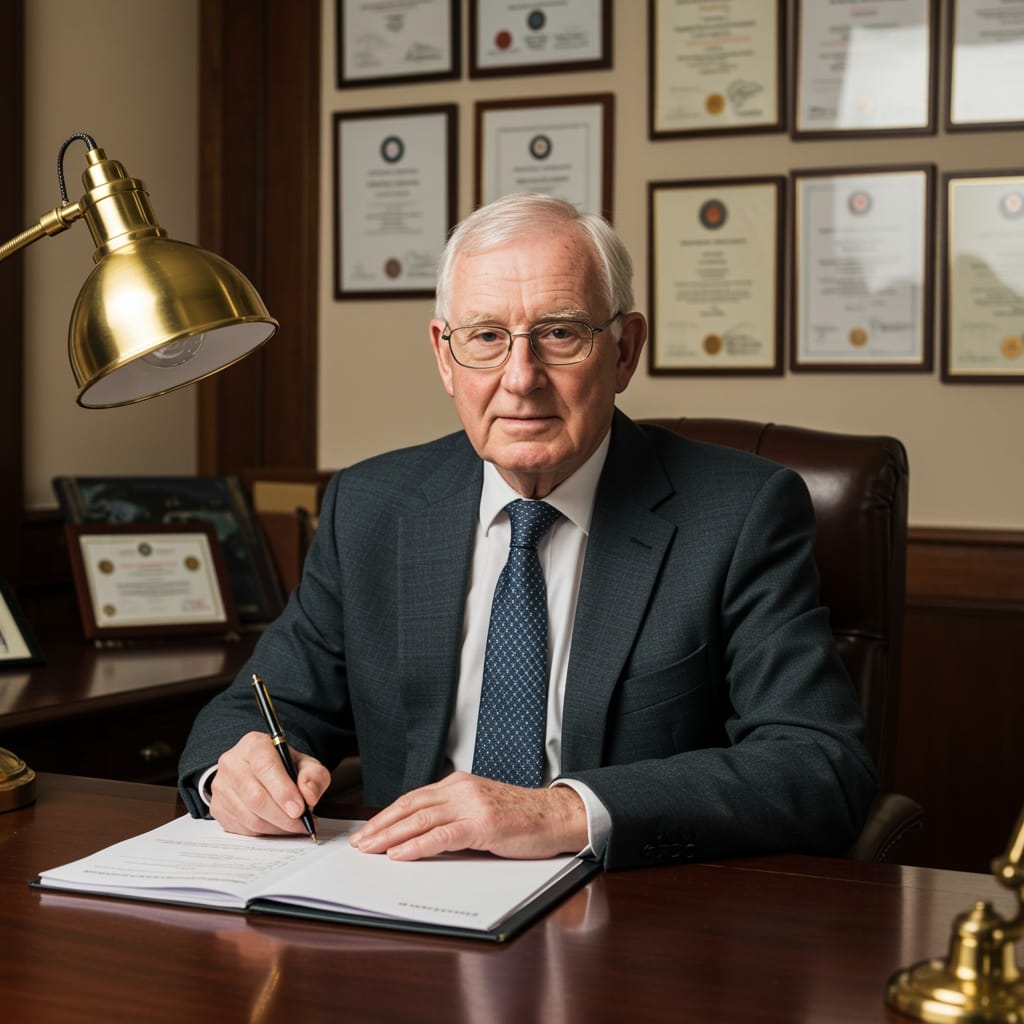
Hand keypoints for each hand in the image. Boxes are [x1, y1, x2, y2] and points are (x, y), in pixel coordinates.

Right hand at [209, 731, 330, 837]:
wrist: (258, 770)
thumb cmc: (283, 767)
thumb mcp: (306, 764)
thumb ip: (314, 776)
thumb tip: (309, 796)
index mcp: (254, 745)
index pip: (266, 767)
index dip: (283, 791)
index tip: (299, 810)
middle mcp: (232, 763)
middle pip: (255, 797)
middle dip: (282, 816)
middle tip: (301, 824)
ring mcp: (221, 786)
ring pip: (249, 817)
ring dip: (276, 827)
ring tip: (294, 826)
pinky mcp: (217, 807)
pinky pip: (242, 828)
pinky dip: (264, 833)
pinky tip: (277, 826)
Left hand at [349, 771, 588, 859]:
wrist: (556, 815)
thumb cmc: (522, 817)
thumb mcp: (481, 808)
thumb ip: (454, 815)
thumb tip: (422, 835)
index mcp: (459, 784)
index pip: (413, 798)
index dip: (387, 815)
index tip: (368, 830)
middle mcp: (461, 789)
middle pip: (410, 806)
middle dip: (381, 826)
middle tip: (360, 842)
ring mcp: (471, 805)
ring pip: (420, 819)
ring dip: (391, 836)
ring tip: (371, 849)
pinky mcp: (482, 824)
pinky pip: (441, 836)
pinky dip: (417, 846)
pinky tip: (400, 855)